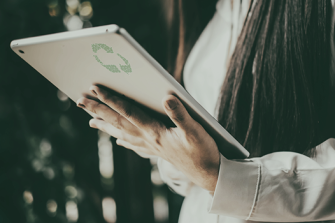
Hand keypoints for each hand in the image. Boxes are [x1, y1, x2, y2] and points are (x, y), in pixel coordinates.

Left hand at [77, 86, 220, 191]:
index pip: (128, 112)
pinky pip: (133, 144)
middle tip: (80, 101)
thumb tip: (166, 97)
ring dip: (105, 125)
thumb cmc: (204, 152)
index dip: (111, 99)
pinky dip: (122, 140)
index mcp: (155, 132)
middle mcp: (148, 139)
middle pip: (118, 122)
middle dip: (98, 111)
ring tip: (91, 120)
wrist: (209, 174)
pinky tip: (117, 139)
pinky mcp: (156, 151)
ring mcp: (151, 147)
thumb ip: (181, 114)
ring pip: (122, 133)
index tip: (95, 88)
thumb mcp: (196, 131)